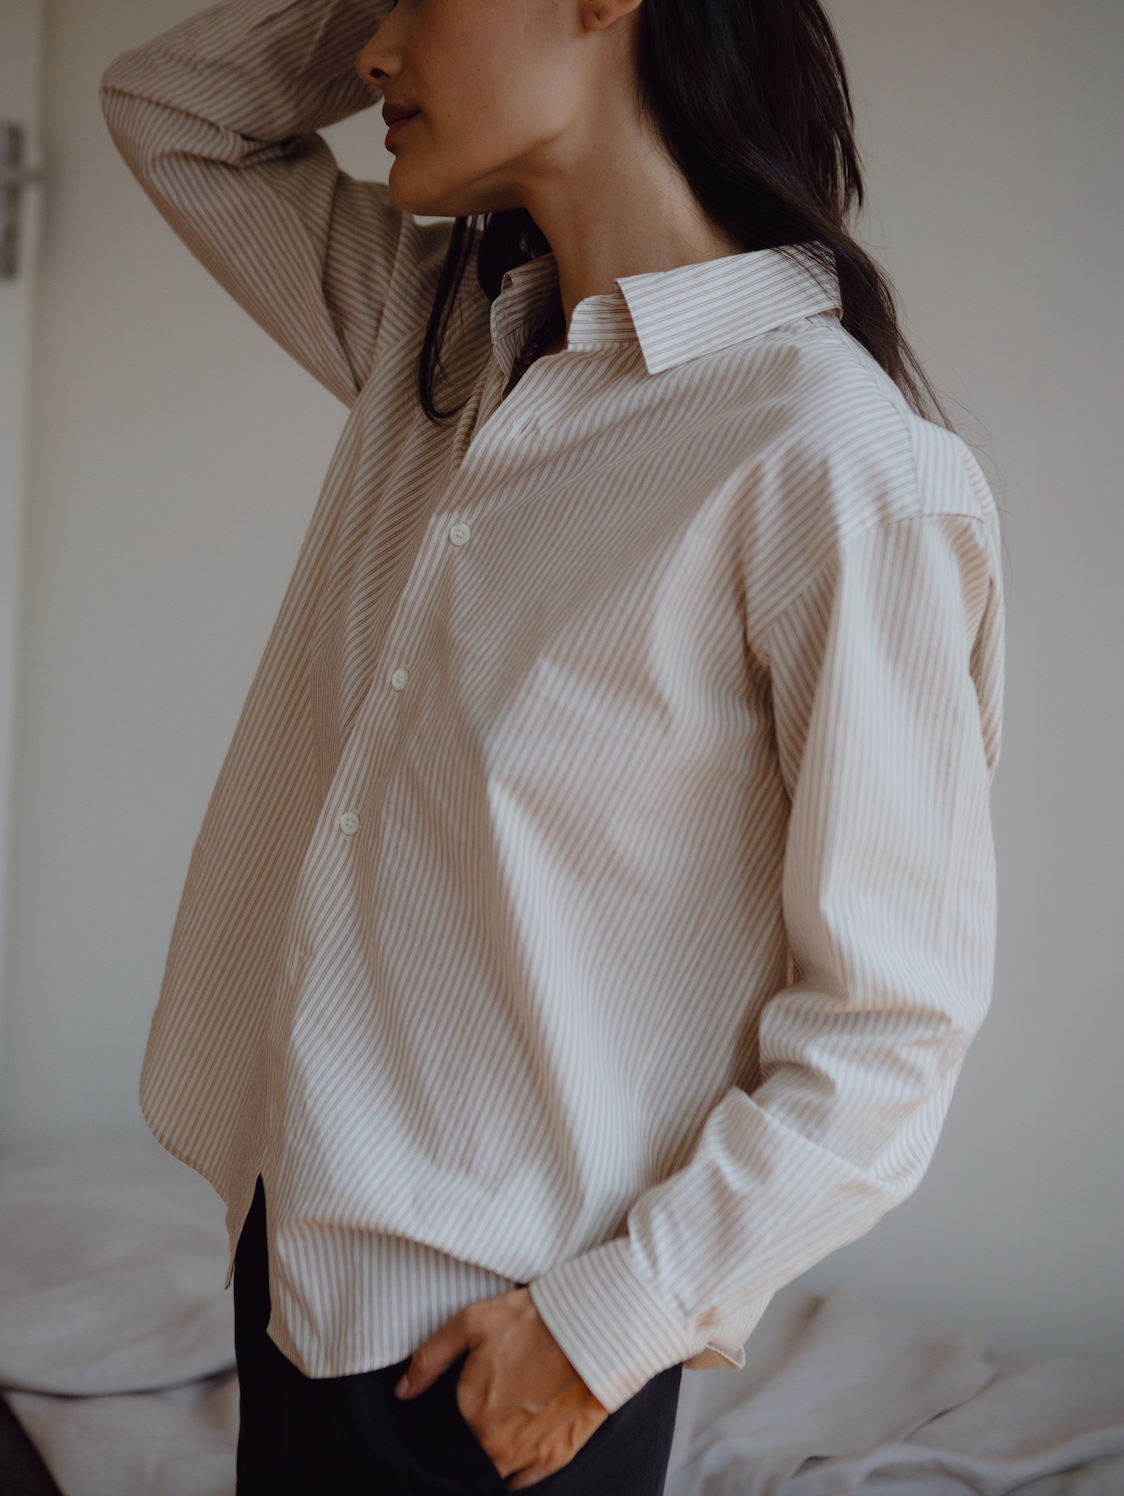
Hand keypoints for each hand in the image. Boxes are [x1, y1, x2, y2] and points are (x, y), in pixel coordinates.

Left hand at [395, 1287, 607, 1488]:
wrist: (594, 1326)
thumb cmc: (531, 1320)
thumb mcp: (471, 1323)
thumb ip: (430, 1359)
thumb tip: (403, 1392)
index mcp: (472, 1416)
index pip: (442, 1445)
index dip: (440, 1436)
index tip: (445, 1426)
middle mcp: (498, 1446)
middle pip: (469, 1464)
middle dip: (464, 1452)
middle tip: (473, 1425)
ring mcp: (530, 1456)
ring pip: (495, 1477)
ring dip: (489, 1464)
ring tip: (491, 1437)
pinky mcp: (558, 1457)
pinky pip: (524, 1483)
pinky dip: (515, 1475)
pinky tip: (511, 1454)